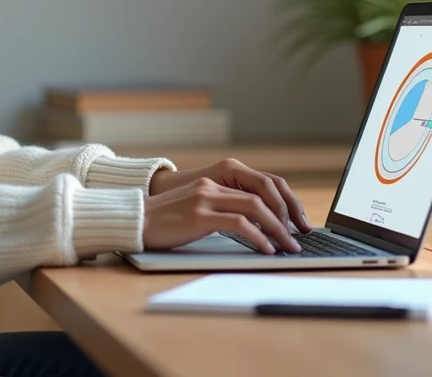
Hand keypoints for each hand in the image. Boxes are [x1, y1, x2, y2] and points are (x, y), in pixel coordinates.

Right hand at [147, 159, 312, 248]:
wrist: (133, 221)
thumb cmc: (164, 222)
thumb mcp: (195, 209)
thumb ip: (219, 209)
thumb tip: (252, 226)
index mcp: (214, 181)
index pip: (261, 185)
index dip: (284, 202)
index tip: (296, 223)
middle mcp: (213, 185)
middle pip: (264, 194)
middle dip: (287, 217)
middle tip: (298, 238)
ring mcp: (206, 198)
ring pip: (256, 208)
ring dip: (278, 230)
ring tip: (289, 248)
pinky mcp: (199, 215)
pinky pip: (239, 224)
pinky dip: (259, 237)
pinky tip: (267, 249)